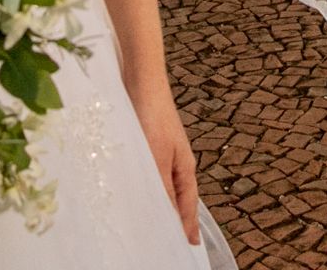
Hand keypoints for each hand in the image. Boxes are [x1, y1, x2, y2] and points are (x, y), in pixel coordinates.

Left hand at [131, 79, 201, 245]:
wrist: (141, 81)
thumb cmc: (152, 116)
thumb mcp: (156, 157)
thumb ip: (161, 187)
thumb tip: (168, 216)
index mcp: (185, 167)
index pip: (188, 205)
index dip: (188, 225)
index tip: (191, 245)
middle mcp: (176, 162)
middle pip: (178, 198)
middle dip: (176, 219)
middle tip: (171, 241)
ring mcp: (162, 154)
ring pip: (163, 187)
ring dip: (159, 205)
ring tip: (154, 225)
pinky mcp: (147, 146)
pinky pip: (149, 176)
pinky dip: (146, 189)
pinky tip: (136, 195)